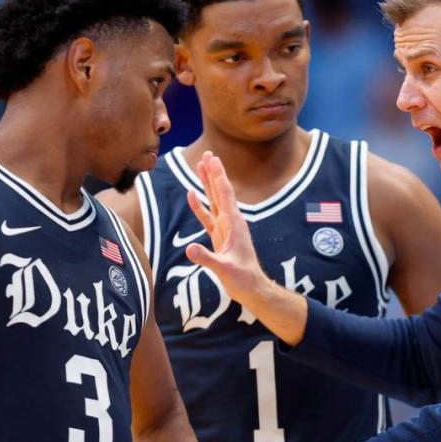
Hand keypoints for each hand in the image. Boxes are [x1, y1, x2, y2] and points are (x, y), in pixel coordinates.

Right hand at [185, 152, 269, 302]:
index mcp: (234, 224)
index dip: (218, 176)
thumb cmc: (242, 279)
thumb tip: (189, 249)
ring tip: (200, 166)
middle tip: (207, 153)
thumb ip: (207, 258)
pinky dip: (199, 205)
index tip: (212, 159)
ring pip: (213, 201)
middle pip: (220, 192)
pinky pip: (207, 217)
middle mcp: (231, 222)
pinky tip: (192, 194)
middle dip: (213, 173)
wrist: (251, 288)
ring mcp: (225, 228)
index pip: (224, 195)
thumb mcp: (224, 269)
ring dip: (207, 184)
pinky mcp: (219, 237)